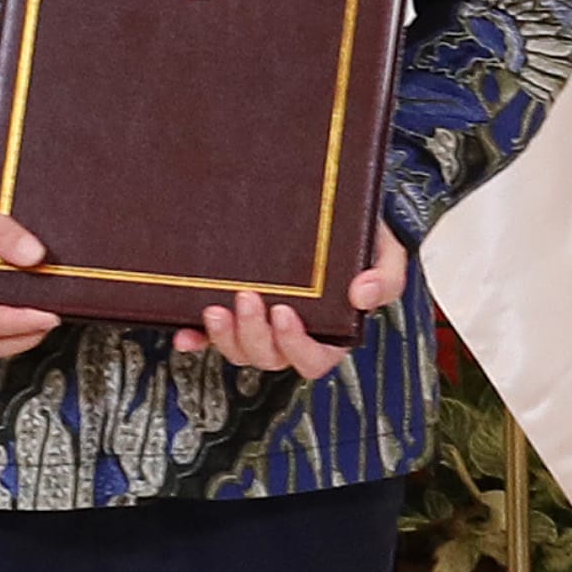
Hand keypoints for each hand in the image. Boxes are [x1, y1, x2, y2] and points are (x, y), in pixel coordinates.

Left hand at [181, 228, 407, 377]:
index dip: (295, 345)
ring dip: (225, 337)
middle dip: (254, 335)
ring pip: (240, 351)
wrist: (336, 211)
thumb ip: (385, 277)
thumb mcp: (387, 255)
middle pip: (269, 358)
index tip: (284, 313)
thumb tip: (363, 295)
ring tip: (216, 307)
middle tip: (247, 297)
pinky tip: (184, 332)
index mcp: (331, 334)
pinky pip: (212, 336)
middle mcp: (293, 336)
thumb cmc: (364, 240)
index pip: (313, 360)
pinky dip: (197, 339)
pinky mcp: (236, 311)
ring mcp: (261, 326)